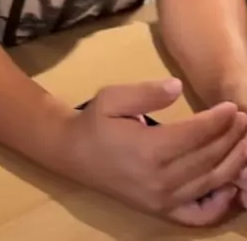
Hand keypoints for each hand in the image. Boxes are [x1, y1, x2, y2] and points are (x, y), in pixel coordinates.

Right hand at [60, 79, 246, 225]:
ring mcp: (162, 200)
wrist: (74, 154)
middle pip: (207, 159)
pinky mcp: (162, 212)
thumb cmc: (96, 121)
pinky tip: (234, 188)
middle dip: (231, 139)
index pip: (195, 135)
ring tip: (246, 144)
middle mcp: (159, 179)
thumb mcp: (113, 97)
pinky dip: (221, 206)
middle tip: (246, 121)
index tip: (234, 108)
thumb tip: (178, 87)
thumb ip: (146, 92)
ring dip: (234, 164)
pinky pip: (199, 216)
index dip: (218, 121)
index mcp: (148, 149)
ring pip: (209, 184)